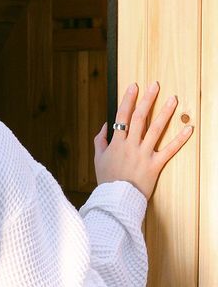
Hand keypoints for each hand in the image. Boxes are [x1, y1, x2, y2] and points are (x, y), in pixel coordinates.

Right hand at [94, 82, 193, 199]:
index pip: (122, 117)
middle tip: (155, 85)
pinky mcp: (154, 165)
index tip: (133, 87)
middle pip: (140, 118)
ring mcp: (143, 155)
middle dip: (147, 100)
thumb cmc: (107, 180)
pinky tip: (189, 128)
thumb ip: (100, 141)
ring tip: (173, 99)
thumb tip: (104, 126)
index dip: (127, 100)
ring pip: (155, 130)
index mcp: (116, 144)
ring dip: (165, 113)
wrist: (115, 200)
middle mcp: (130, 146)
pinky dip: (180, 139)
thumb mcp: (98, 159)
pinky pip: (169, 150)